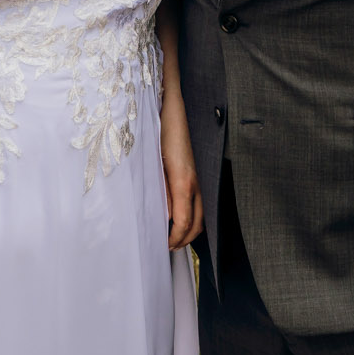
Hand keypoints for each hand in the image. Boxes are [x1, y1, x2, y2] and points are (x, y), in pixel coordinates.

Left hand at [160, 95, 203, 250]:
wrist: (172, 107)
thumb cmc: (159, 131)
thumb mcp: (153, 163)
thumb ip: (159, 192)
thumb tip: (162, 217)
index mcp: (183, 181)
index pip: (184, 222)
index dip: (174, 239)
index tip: (161, 246)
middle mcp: (194, 182)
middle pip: (197, 224)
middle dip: (183, 241)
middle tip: (165, 248)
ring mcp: (197, 178)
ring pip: (200, 214)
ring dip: (188, 231)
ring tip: (170, 237)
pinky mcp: (194, 173)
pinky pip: (197, 202)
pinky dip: (191, 217)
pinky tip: (176, 217)